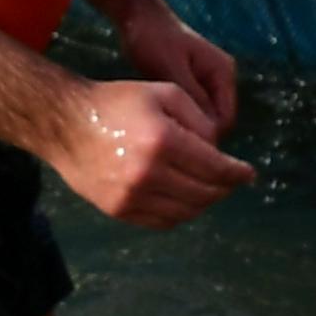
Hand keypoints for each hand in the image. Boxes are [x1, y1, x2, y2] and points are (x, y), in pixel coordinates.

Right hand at [51, 78, 254, 226]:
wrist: (66, 123)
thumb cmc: (118, 102)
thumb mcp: (166, 94)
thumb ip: (200, 120)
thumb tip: (219, 150)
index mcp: (163, 141)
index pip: (215, 169)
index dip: (237, 174)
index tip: (249, 174)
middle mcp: (148, 174)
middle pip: (204, 193)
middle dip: (224, 188)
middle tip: (231, 180)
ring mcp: (131, 197)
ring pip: (186, 212)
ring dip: (204, 202)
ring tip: (210, 188)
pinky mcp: (118, 210)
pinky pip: (162, 221)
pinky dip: (180, 213)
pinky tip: (185, 198)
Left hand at [116, 3, 238, 138]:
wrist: (137, 15)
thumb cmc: (153, 39)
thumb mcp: (171, 69)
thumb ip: (191, 97)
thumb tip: (206, 131)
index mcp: (222, 73)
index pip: (225, 120)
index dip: (205, 137)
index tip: (175, 144)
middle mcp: (221, 79)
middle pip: (216, 121)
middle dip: (195, 132)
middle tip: (164, 140)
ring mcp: (207, 81)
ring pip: (202, 118)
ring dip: (184, 125)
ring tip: (158, 131)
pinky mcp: (191, 83)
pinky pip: (190, 110)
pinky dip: (177, 117)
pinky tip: (157, 120)